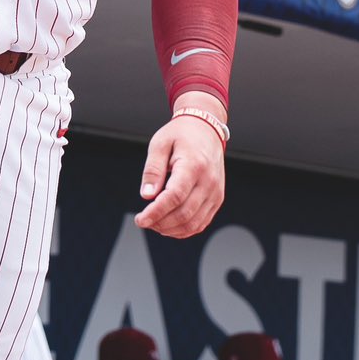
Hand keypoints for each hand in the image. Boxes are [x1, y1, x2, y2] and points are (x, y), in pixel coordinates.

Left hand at [135, 115, 224, 237]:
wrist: (206, 129)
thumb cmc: (181, 135)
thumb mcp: (160, 144)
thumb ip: (153, 170)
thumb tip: (146, 195)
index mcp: (194, 165)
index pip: (174, 196)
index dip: (156, 212)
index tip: (141, 219)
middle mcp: (208, 181)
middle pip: (184, 214)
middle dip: (160, 223)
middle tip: (143, 220)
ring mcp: (215, 191)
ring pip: (193, 223)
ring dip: (171, 229)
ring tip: (154, 223)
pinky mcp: (217, 198)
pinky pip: (201, 222)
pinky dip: (184, 230)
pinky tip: (169, 225)